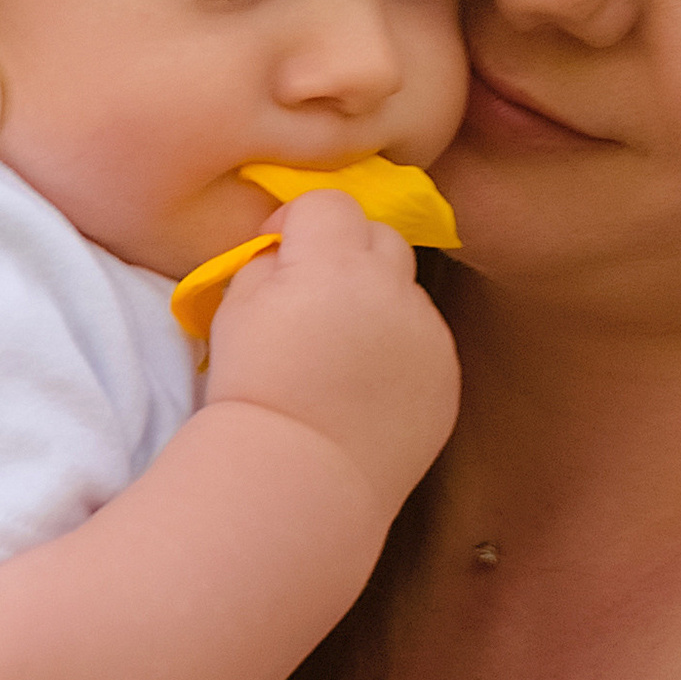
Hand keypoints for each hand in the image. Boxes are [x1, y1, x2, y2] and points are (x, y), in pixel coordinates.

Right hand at [204, 188, 458, 516]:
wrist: (298, 477)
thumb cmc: (252, 392)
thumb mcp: (234, 310)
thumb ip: (267, 263)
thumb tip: (289, 250)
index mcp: (332, 261)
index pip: (327, 203)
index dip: (299, 222)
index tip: (279, 251)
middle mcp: (390, 286)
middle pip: (379, 234)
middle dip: (348, 250)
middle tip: (316, 294)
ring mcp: (425, 330)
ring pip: (405, 287)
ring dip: (377, 299)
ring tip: (342, 348)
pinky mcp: (446, 371)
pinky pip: (424, 337)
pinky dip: (400, 346)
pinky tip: (368, 384)